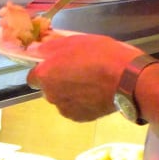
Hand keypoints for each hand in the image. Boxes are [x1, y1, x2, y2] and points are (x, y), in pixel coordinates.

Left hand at [26, 35, 143, 121]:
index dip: (43, 70)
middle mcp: (50, 95)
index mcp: (45, 75)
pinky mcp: (79, 118)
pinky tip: (95, 93)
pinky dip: (82, 102)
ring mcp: (64, 109)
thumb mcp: (75, 41)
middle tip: (78, 70)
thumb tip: (40, 51)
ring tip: (90, 82)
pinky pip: (75, 108)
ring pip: (62, 99)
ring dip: (70, 92)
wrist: (126, 80)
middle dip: (58, 81)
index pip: (32, 77)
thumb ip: (52, 48)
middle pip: (48, 88)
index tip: (55, 65)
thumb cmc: (100, 56)